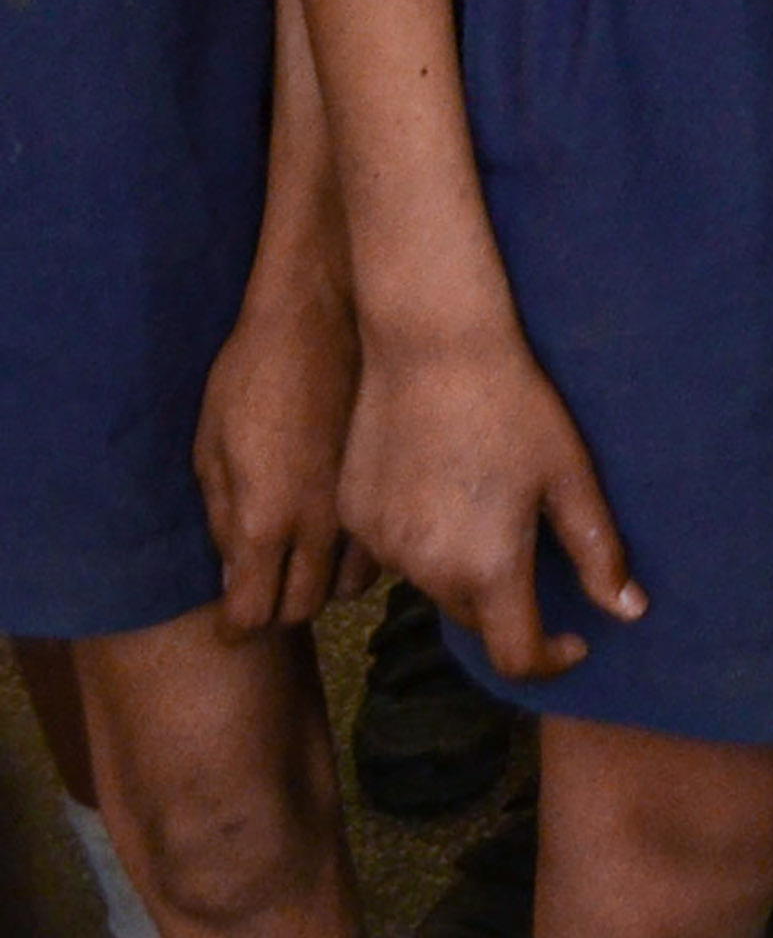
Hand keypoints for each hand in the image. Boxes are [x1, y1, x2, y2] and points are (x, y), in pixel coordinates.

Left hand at [194, 257, 360, 631]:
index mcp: (265, 521)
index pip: (254, 612)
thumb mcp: (211, 447)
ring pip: (355, 583)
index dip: (240, 623)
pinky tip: (352, 526)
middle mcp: (320, 527)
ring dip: (330, 580)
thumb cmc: (252, 374)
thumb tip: (234, 575)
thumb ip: (223, 517)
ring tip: (315, 559)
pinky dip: (364, 549)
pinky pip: (383, 541)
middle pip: (305, 607)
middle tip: (271, 586)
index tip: (236, 618)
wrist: (325, 314)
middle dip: (282, 606)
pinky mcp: (394, 478)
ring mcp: (365, 504)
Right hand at [342, 326, 642, 682]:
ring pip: (433, 586)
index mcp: (486, 569)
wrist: (431, 349)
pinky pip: (395, 553)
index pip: (515, 656)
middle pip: (475, 620)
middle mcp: (425, 572)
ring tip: (488, 507)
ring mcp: (380, 547)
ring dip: (464, 571)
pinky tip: (443, 489)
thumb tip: (630, 612)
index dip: (551, 660)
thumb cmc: (516, 408)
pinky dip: (424, 542)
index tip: (576, 641)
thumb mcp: (572, 478)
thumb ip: (598, 554)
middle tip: (535, 548)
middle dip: (511, 605)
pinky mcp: (352, 518)